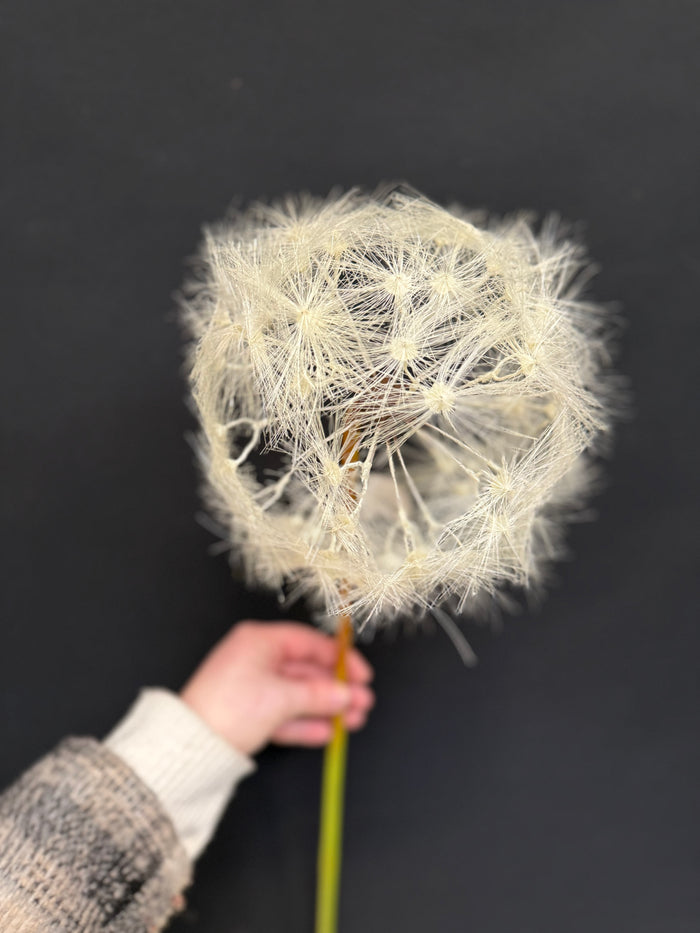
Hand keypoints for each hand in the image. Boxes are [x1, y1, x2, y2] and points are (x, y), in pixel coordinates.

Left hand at [180, 621, 374, 754]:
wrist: (189, 748)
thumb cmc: (229, 709)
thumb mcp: (281, 698)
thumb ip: (318, 695)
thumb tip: (345, 694)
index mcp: (259, 641)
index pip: (308, 642)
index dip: (339, 658)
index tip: (362, 674)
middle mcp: (255, 659)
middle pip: (305, 671)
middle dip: (336, 689)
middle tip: (363, 702)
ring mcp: (251, 687)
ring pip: (297, 695)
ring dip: (326, 708)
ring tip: (353, 721)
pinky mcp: (248, 712)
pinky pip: (284, 713)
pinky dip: (305, 723)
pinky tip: (327, 733)